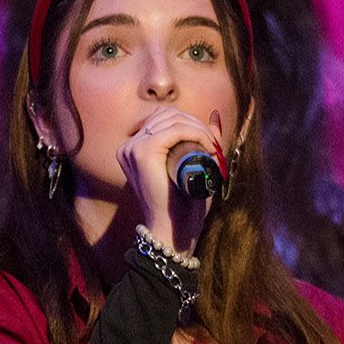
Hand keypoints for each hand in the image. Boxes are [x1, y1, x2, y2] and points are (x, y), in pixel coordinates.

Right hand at [117, 107, 224, 257]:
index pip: (163, 118)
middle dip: (195, 124)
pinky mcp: (143, 152)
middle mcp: (129, 146)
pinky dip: (196, 133)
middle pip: (167, 114)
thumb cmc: (183, 203)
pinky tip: (209, 146)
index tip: (209, 141)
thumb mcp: (194, 165)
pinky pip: (174, 130)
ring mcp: (133, 147)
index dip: (190, 122)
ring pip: (173, 120)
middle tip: (214, 144)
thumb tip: (214, 116)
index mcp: (134, 148)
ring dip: (199, 129)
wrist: (174, 229)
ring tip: (213, 147)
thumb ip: (201, 141)